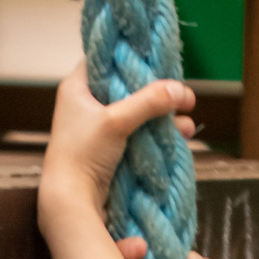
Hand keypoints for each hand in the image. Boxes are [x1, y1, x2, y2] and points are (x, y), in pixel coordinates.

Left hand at [40, 60, 197, 219]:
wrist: (71, 203)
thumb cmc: (82, 155)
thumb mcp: (116, 121)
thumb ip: (149, 102)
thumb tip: (182, 90)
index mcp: (77, 88)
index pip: (104, 59)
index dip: (128, 54)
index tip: (154, 55)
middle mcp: (86, 104)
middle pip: (126, 87)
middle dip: (155, 91)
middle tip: (179, 92)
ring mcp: (98, 128)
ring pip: (135, 113)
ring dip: (161, 116)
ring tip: (186, 121)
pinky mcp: (108, 149)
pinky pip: (137, 134)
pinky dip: (156, 134)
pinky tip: (179, 136)